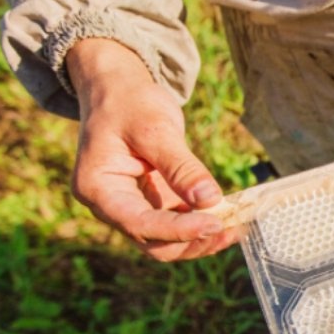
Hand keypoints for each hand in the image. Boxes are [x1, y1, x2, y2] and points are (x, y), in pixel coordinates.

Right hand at [66, 38, 237, 260]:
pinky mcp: (151, 203)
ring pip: (166, 241)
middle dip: (192, 240)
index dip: (179, 230)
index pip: (139, 223)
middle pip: (153, 242)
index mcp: (97, 189)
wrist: (117, 90)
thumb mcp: (155, 129)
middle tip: (231, 228)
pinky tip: (228, 218)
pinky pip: (176, 225)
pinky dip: (200, 225)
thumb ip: (181, 167)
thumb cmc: (129, 103)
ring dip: (200, 239)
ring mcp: (131, 208)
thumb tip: (210, 200)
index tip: (215, 224)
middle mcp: (110, 206)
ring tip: (236, 227)